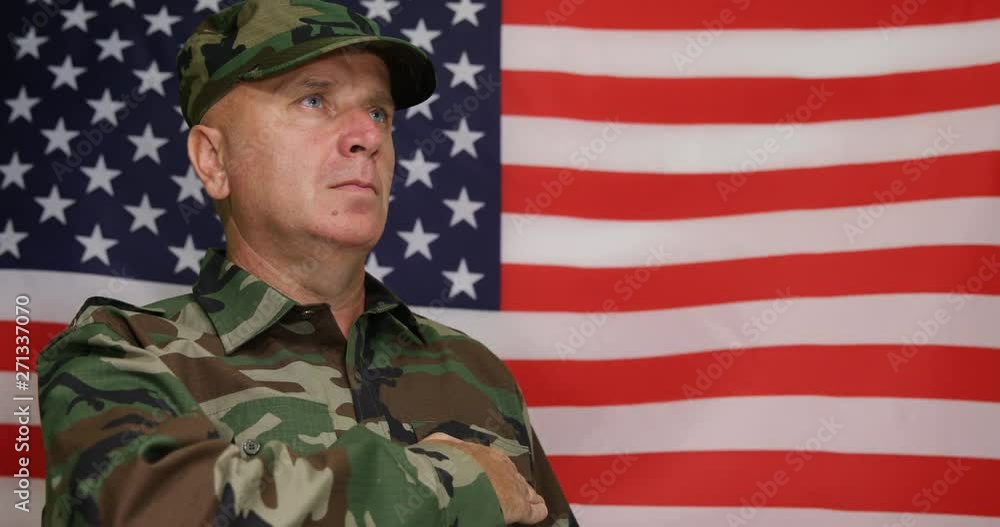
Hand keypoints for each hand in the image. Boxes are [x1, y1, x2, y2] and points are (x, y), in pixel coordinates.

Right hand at [419, 432, 547, 524]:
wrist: (449, 478)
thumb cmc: (441, 462)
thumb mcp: (438, 443)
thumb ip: (446, 444)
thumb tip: (443, 444)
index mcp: (483, 453)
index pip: (495, 462)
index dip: (494, 472)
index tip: (489, 477)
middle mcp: (502, 466)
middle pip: (513, 476)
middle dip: (511, 484)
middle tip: (505, 494)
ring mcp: (513, 485)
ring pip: (526, 491)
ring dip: (526, 497)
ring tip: (528, 503)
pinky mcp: (518, 506)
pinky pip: (534, 510)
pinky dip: (535, 513)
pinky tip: (538, 513)